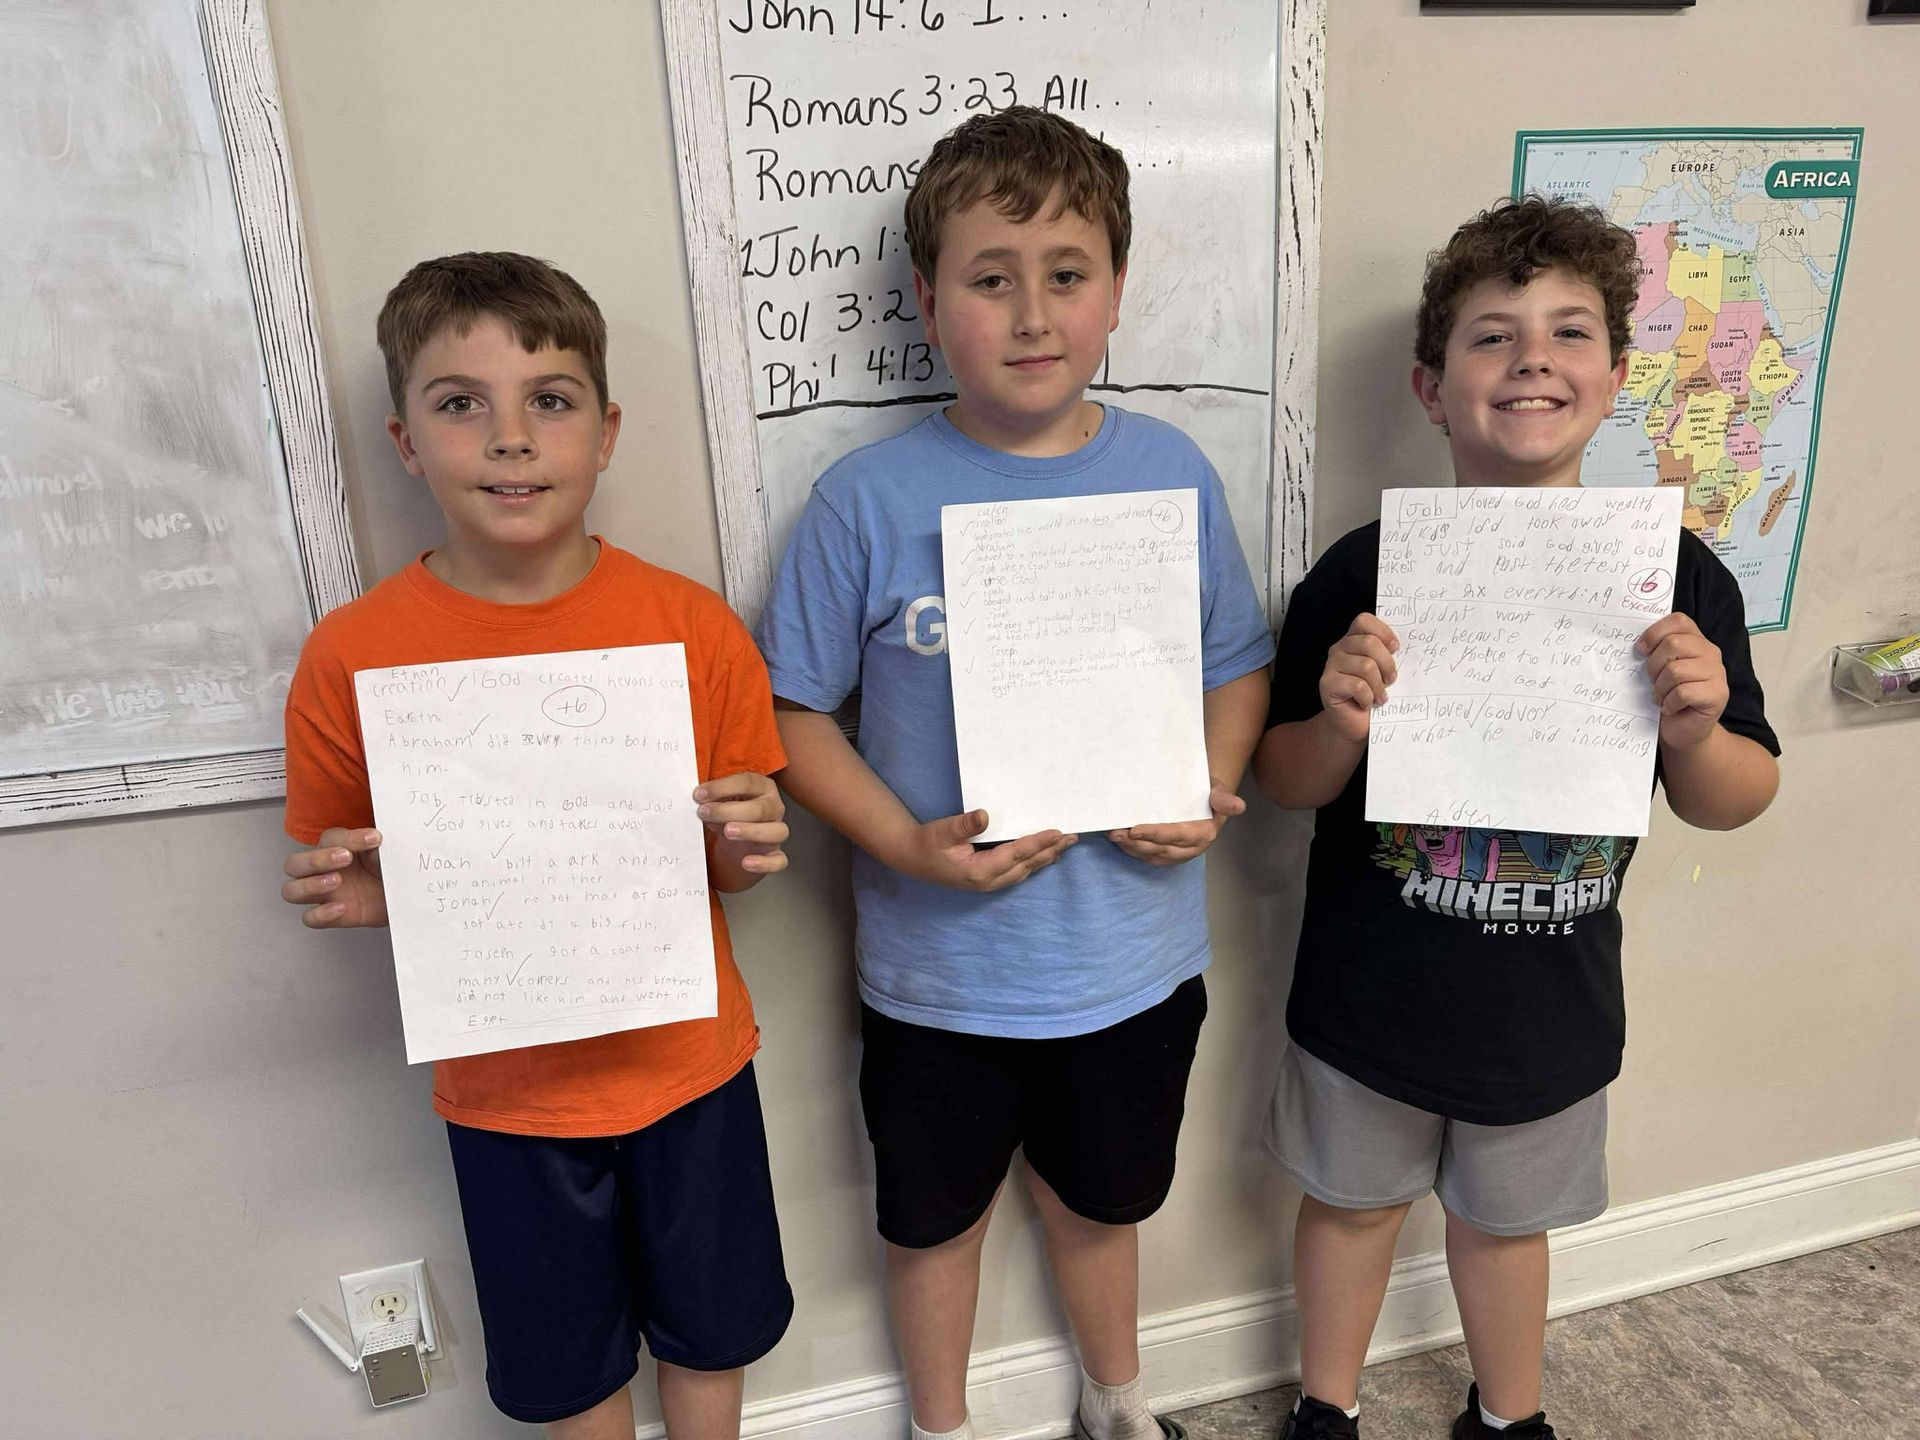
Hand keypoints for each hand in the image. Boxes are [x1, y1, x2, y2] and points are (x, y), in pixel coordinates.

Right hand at [281, 827, 386, 927]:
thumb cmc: (391, 871)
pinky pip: (311, 918)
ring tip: (337, 880)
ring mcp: (324, 894)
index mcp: (337, 848)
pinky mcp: (332, 916)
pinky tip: (341, 907)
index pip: (329, 838)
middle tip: (345, 857)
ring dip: (310, 885)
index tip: (374, 839)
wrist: (404, 897)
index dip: (350, 838)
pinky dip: (322, 914)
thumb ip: (377, 848)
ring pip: (292, 891)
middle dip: (317, 860)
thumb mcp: (388, 854)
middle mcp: (324, 870)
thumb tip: (375, 839)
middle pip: (295, 864)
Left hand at [696, 772, 789, 876]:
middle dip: (729, 810)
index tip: (699, 794)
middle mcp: (774, 808)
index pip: (747, 782)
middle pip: (760, 808)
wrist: (733, 844)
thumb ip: (712, 799)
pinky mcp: (775, 854)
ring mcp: (776, 831)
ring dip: (751, 831)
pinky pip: (778, 860)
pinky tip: (746, 862)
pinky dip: (763, 863)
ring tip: (727, 832)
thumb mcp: (719, 802)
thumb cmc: (728, 816)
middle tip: (705, 812)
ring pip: (776, 831)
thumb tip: (700, 799)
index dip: (723, 787)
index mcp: (762, 788)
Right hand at [896, 809, 1076, 891]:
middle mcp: (988, 881)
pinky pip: (1018, 872)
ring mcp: (989, 884)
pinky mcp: (988, 881)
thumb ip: (964, 825)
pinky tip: (1044, 856)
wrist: (912, 858)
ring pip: (1025, 871)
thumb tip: (985, 815)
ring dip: (1046, 858)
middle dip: (1051, 851)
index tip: (1058, 833)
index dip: (1038, 843)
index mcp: (979, 871)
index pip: (1016, 854)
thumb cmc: (927, 843)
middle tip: (1073, 838)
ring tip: (1065, 845)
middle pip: (1027, 865)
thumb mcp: (942, 830)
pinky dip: (1034, 863)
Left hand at [1108, 781, 1245, 865]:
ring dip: (1130, 848)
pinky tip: (1120, 841)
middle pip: (1159, 848)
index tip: (1134, 829)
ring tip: (1113, 836)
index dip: (1154, 834)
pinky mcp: (1167, 855)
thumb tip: (1239, 806)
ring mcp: (1178, 854)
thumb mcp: (1218, 791)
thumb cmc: (1209, 792)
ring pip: (1151, 855)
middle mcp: (1190, 848)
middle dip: (1135, 843)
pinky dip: (1133, 850)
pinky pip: (1148, 856)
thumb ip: (1224, 799)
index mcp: (1203, 834)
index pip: (1175, 835)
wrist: (1207, 800)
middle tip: (1115, 833)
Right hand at [1321, 612, 1399, 741]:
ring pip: (1366, 665)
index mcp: (1354, 640)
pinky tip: (1367, 704)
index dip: (1383, 632)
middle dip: (1387, 664)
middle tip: (1391, 680)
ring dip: (1379, 685)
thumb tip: (1404, 649)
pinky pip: (1357, 685)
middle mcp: (1339, 649)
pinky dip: (1368, 698)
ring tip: (1380, 696)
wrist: (1355, 726)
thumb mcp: (1384, 671)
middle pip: (1369, 643)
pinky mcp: (1327, 684)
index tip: (1395, 649)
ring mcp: (1331, 666)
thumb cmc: (1374, 696)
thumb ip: (1389, 656)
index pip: (1364, 620)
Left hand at [1638, 613, 1727, 749]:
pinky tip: (1671, 707)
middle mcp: (1711, 653)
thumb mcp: (1660, 669)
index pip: (1678, 621)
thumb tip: (1637, 644)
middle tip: (1653, 681)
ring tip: (1662, 696)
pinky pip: (1683, 692)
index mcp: (1696, 641)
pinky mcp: (1718, 694)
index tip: (1641, 651)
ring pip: (1676, 670)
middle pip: (1673, 644)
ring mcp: (1718, 673)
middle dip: (1654, 666)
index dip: (1654, 633)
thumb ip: (1656, 651)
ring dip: (1661, 688)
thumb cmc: (1668, 697)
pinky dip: (1670, 702)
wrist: (1684, 731)